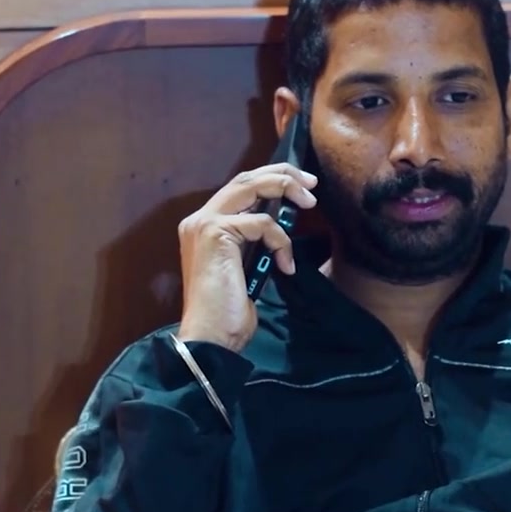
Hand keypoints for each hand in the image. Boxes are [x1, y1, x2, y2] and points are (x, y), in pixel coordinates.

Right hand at [175, 163, 317, 351]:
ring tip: (310, 203)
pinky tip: (286, 266)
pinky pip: (262, 223)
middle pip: (244, 179)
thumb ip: (254, 241)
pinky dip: (281, 242)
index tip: (301, 186)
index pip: (239, 189)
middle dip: (281, 175)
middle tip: (310, 183)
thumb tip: (281, 223)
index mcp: (204, 226)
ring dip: (285, 189)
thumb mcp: (247, 267)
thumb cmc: (229, 311)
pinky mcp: (215, 232)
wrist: (212, 336)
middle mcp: (199, 219)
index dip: (270, 180)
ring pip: (250, 187)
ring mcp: (204, 224)